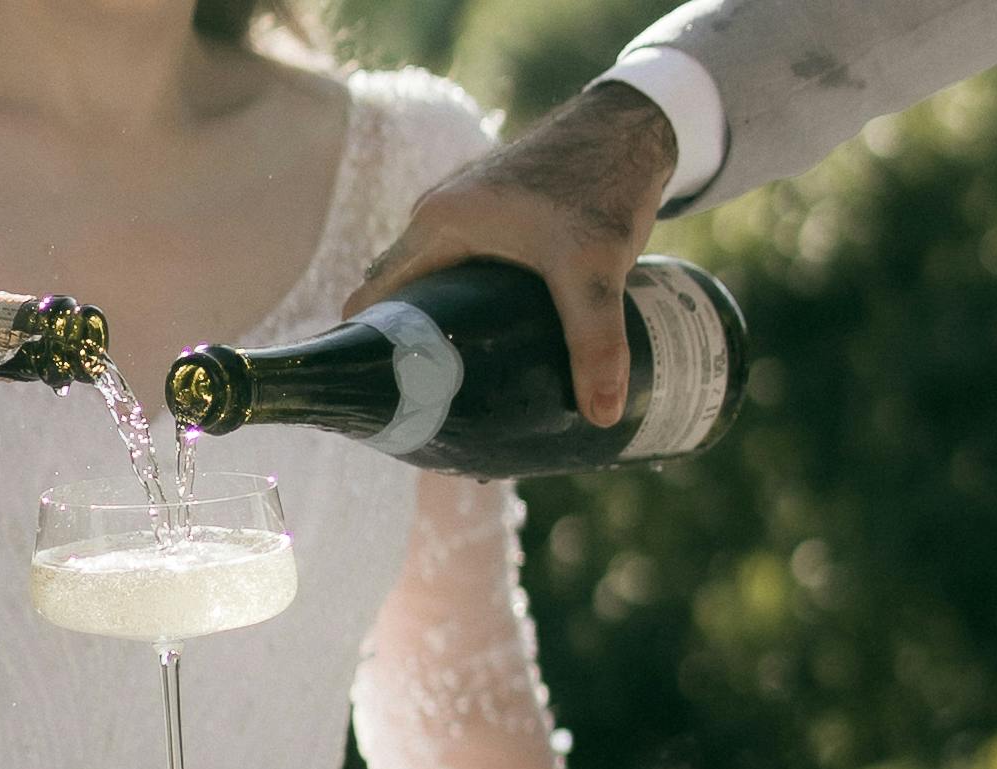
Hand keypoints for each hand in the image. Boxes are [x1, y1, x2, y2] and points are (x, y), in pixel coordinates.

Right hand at [345, 82, 677, 429]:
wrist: (631, 123)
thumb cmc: (602, 182)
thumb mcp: (595, 268)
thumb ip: (594, 341)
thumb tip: (603, 417)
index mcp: (437, 224)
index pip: (371, 300)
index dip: (366, 352)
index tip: (379, 404)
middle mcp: (437, 214)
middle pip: (398, 301)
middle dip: (405, 354)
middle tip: (429, 413)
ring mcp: (459, 211)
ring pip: (429, 286)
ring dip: (435, 332)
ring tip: (455, 392)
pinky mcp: (486, 215)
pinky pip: (454, 271)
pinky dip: (461, 308)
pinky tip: (487, 346)